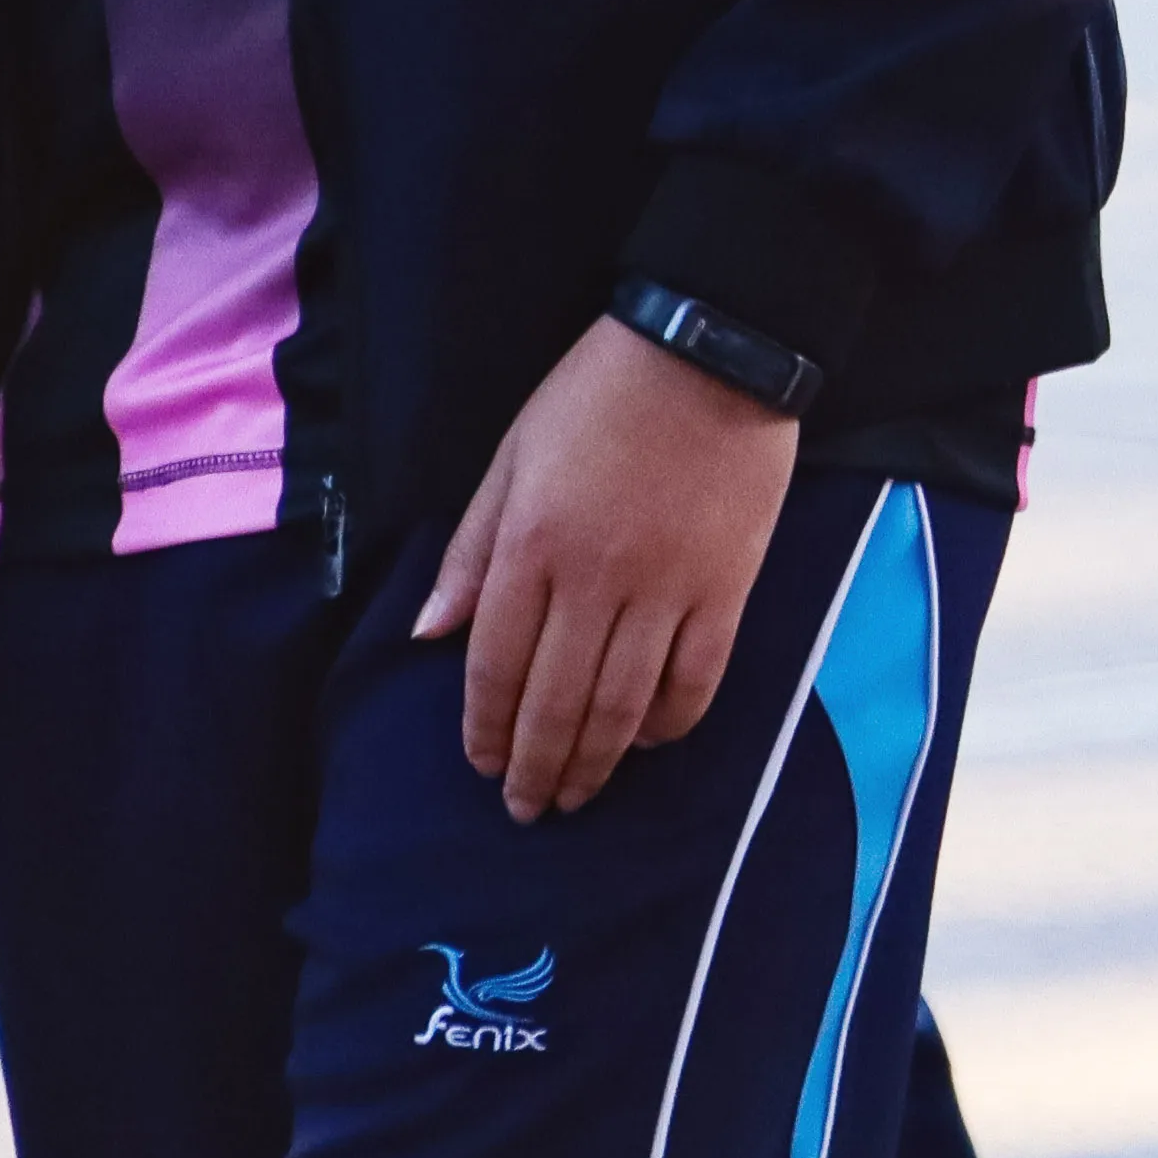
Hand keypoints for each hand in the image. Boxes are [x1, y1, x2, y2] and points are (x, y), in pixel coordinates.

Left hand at [418, 319, 800, 821]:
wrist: (712, 349)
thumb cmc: (597, 395)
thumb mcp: (512, 457)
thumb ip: (472, 550)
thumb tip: (430, 634)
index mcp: (531, 544)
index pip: (495, 664)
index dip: (486, 727)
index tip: (483, 765)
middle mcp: (594, 578)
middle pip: (557, 701)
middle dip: (536, 767)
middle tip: (527, 808)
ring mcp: (666, 588)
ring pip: (622, 704)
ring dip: (594, 762)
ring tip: (579, 795)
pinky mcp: (726, 587)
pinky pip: (696, 679)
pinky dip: (669, 723)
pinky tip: (647, 742)